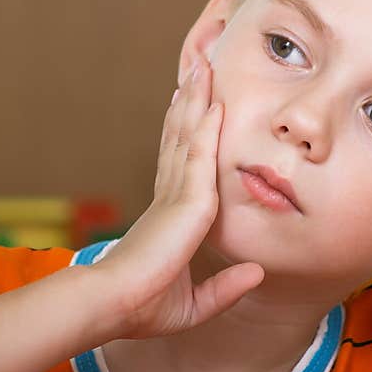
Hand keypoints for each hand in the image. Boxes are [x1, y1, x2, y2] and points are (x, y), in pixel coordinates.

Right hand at [91, 55, 263, 340]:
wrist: (115, 304)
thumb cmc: (143, 307)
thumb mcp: (195, 302)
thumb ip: (225, 288)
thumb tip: (256, 273)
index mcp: (170, 213)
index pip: (180, 159)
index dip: (186, 129)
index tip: (191, 103)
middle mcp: (171, 194)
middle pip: (181, 134)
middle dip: (190, 100)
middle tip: (196, 66)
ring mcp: (177, 193)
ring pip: (189, 134)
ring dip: (197, 98)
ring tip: (203, 65)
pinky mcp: (186, 200)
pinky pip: (199, 153)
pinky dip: (207, 125)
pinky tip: (215, 101)